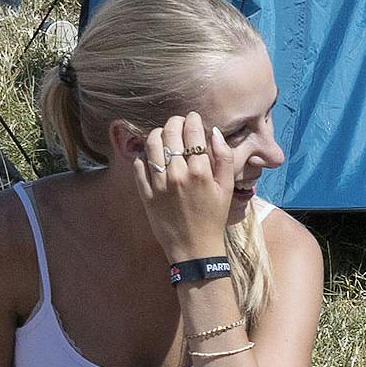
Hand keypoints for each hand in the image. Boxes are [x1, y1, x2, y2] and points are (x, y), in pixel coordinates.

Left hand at [111, 112, 239, 259]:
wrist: (194, 248)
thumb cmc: (213, 217)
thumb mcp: (227, 188)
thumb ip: (224, 157)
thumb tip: (214, 132)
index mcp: (200, 172)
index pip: (192, 133)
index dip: (193, 120)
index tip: (194, 118)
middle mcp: (177, 175)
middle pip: (170, 134)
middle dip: (175, 122)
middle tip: (179, 122)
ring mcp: (159, 184)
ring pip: (152, 145)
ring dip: (157, 134)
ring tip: (164, 135)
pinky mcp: (146, 194)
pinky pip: (139, 166)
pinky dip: (144, 155)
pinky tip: (152, 156)